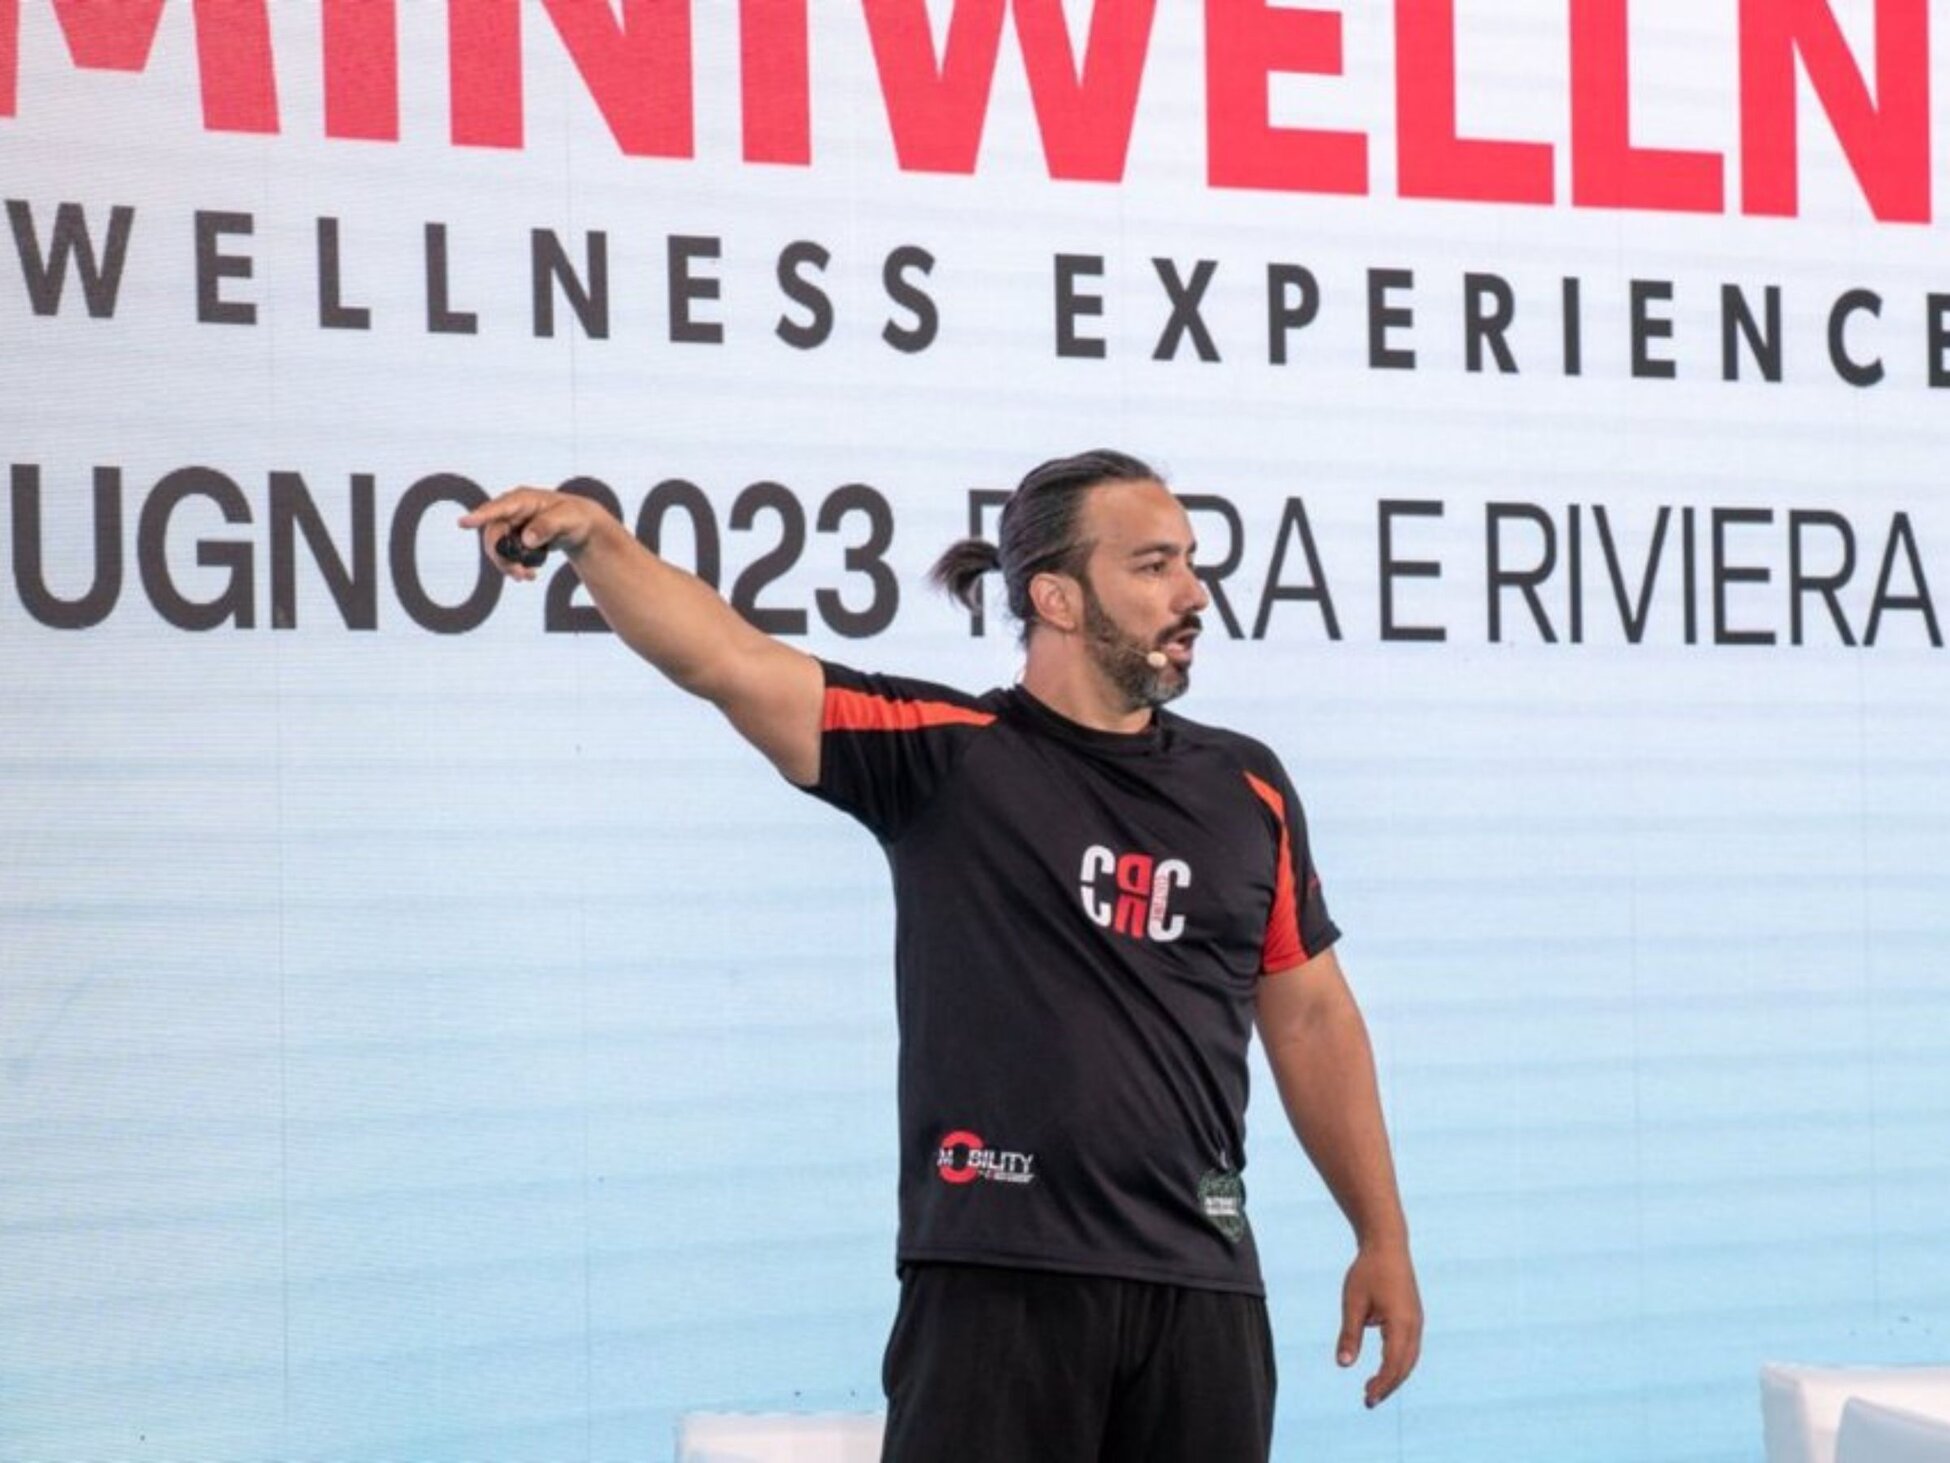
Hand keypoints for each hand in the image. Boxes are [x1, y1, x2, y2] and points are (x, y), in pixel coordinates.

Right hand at [458, 487, 614, 581]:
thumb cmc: (575, 516)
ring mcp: (510, 524)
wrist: (580, 526)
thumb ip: (547, 526)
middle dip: (502, 557)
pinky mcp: (512, 538)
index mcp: (523, 499)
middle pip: (493, 534)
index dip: (480, 516)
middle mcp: (511, 510)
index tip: (463, 523)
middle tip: (519, 575)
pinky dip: (513, 566)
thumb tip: (526, 539)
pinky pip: (504, 554)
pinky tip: (529, 575)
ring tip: (528, 577)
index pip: (498, 508)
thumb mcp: (567, 519)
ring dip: (507, 565)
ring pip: (496, 548)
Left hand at [1336, 1238, 1421, 1408]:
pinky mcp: (1414, 1317)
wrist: (1387, 1245)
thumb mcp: (1353, 1302)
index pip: (1393, 1363)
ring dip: (1394, 1375)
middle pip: (1405, 1366)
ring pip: (1410, 1358)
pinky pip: (1409, 1347)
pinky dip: (1398, 1362)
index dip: (1382, 1384)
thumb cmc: (1367, 1271)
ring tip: (1373, 1388)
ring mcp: (1417, 1321)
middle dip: (1389, 1385)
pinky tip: (1382, 1368)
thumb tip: (1343, 1365)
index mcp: (1401, 1322)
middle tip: (1368, 1401)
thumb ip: (1349, 1334)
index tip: (1367, 1398)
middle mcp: (1414, 1325)